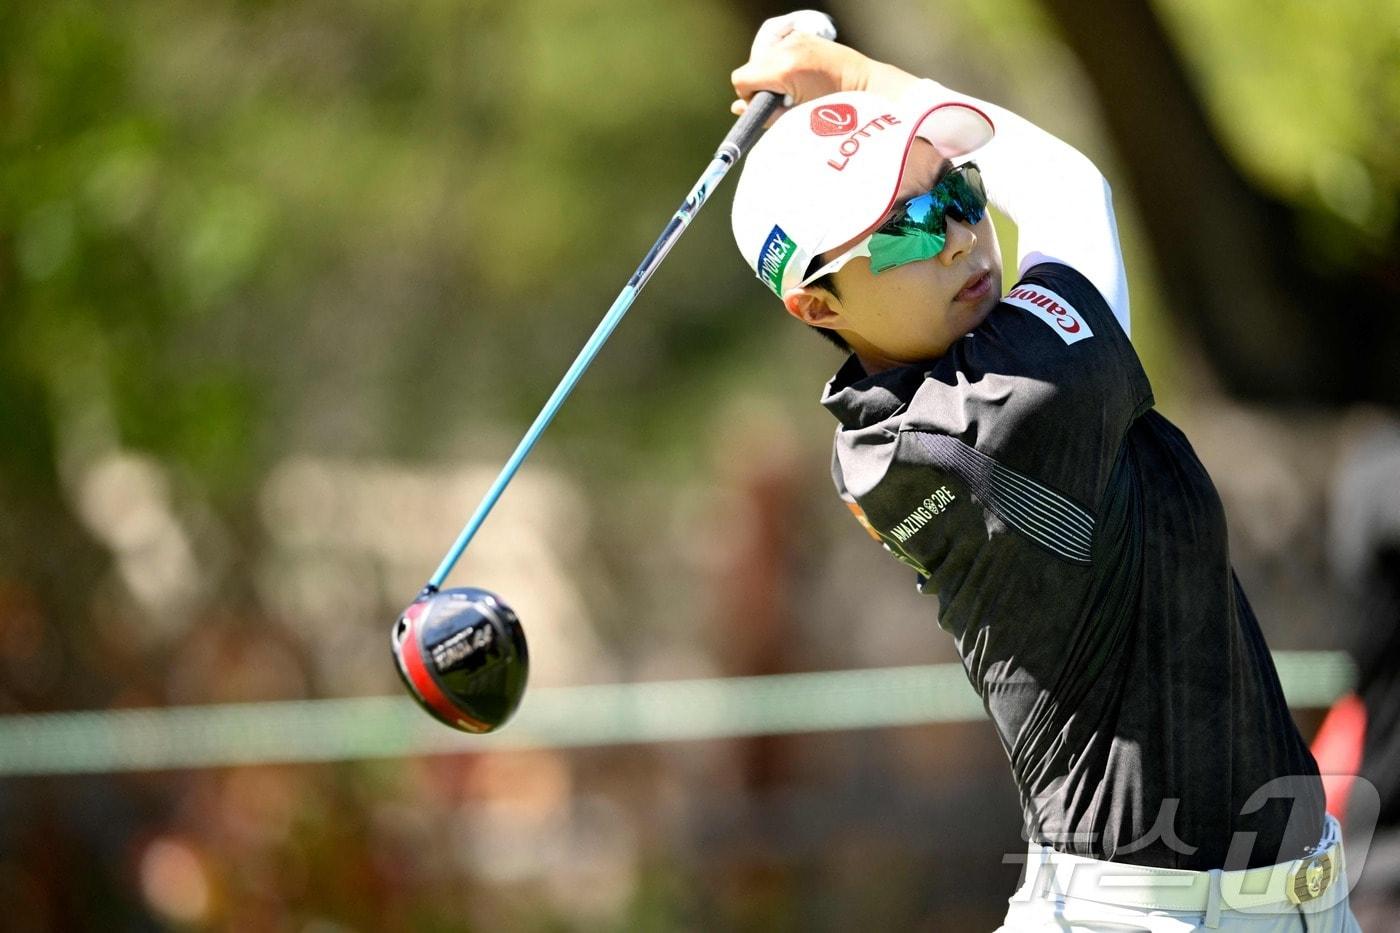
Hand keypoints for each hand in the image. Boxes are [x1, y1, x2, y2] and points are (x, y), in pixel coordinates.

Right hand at [730, 15, 918, 121]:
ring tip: (792, 86)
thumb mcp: (795, 118)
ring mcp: (795, 38)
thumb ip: (765, 114)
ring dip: (770, 73)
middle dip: (759, 84)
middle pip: (750, 67)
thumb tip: (738, 110)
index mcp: (784, 68)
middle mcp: (787, 47)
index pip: (742, 79)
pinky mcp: (801, 34)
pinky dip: (780, 62)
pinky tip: (797, 73)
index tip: (765, 106)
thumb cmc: (834, 109)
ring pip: (762, 57)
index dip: (748, 97)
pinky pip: (776, 49)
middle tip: (782, 98)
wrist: (864, 86)